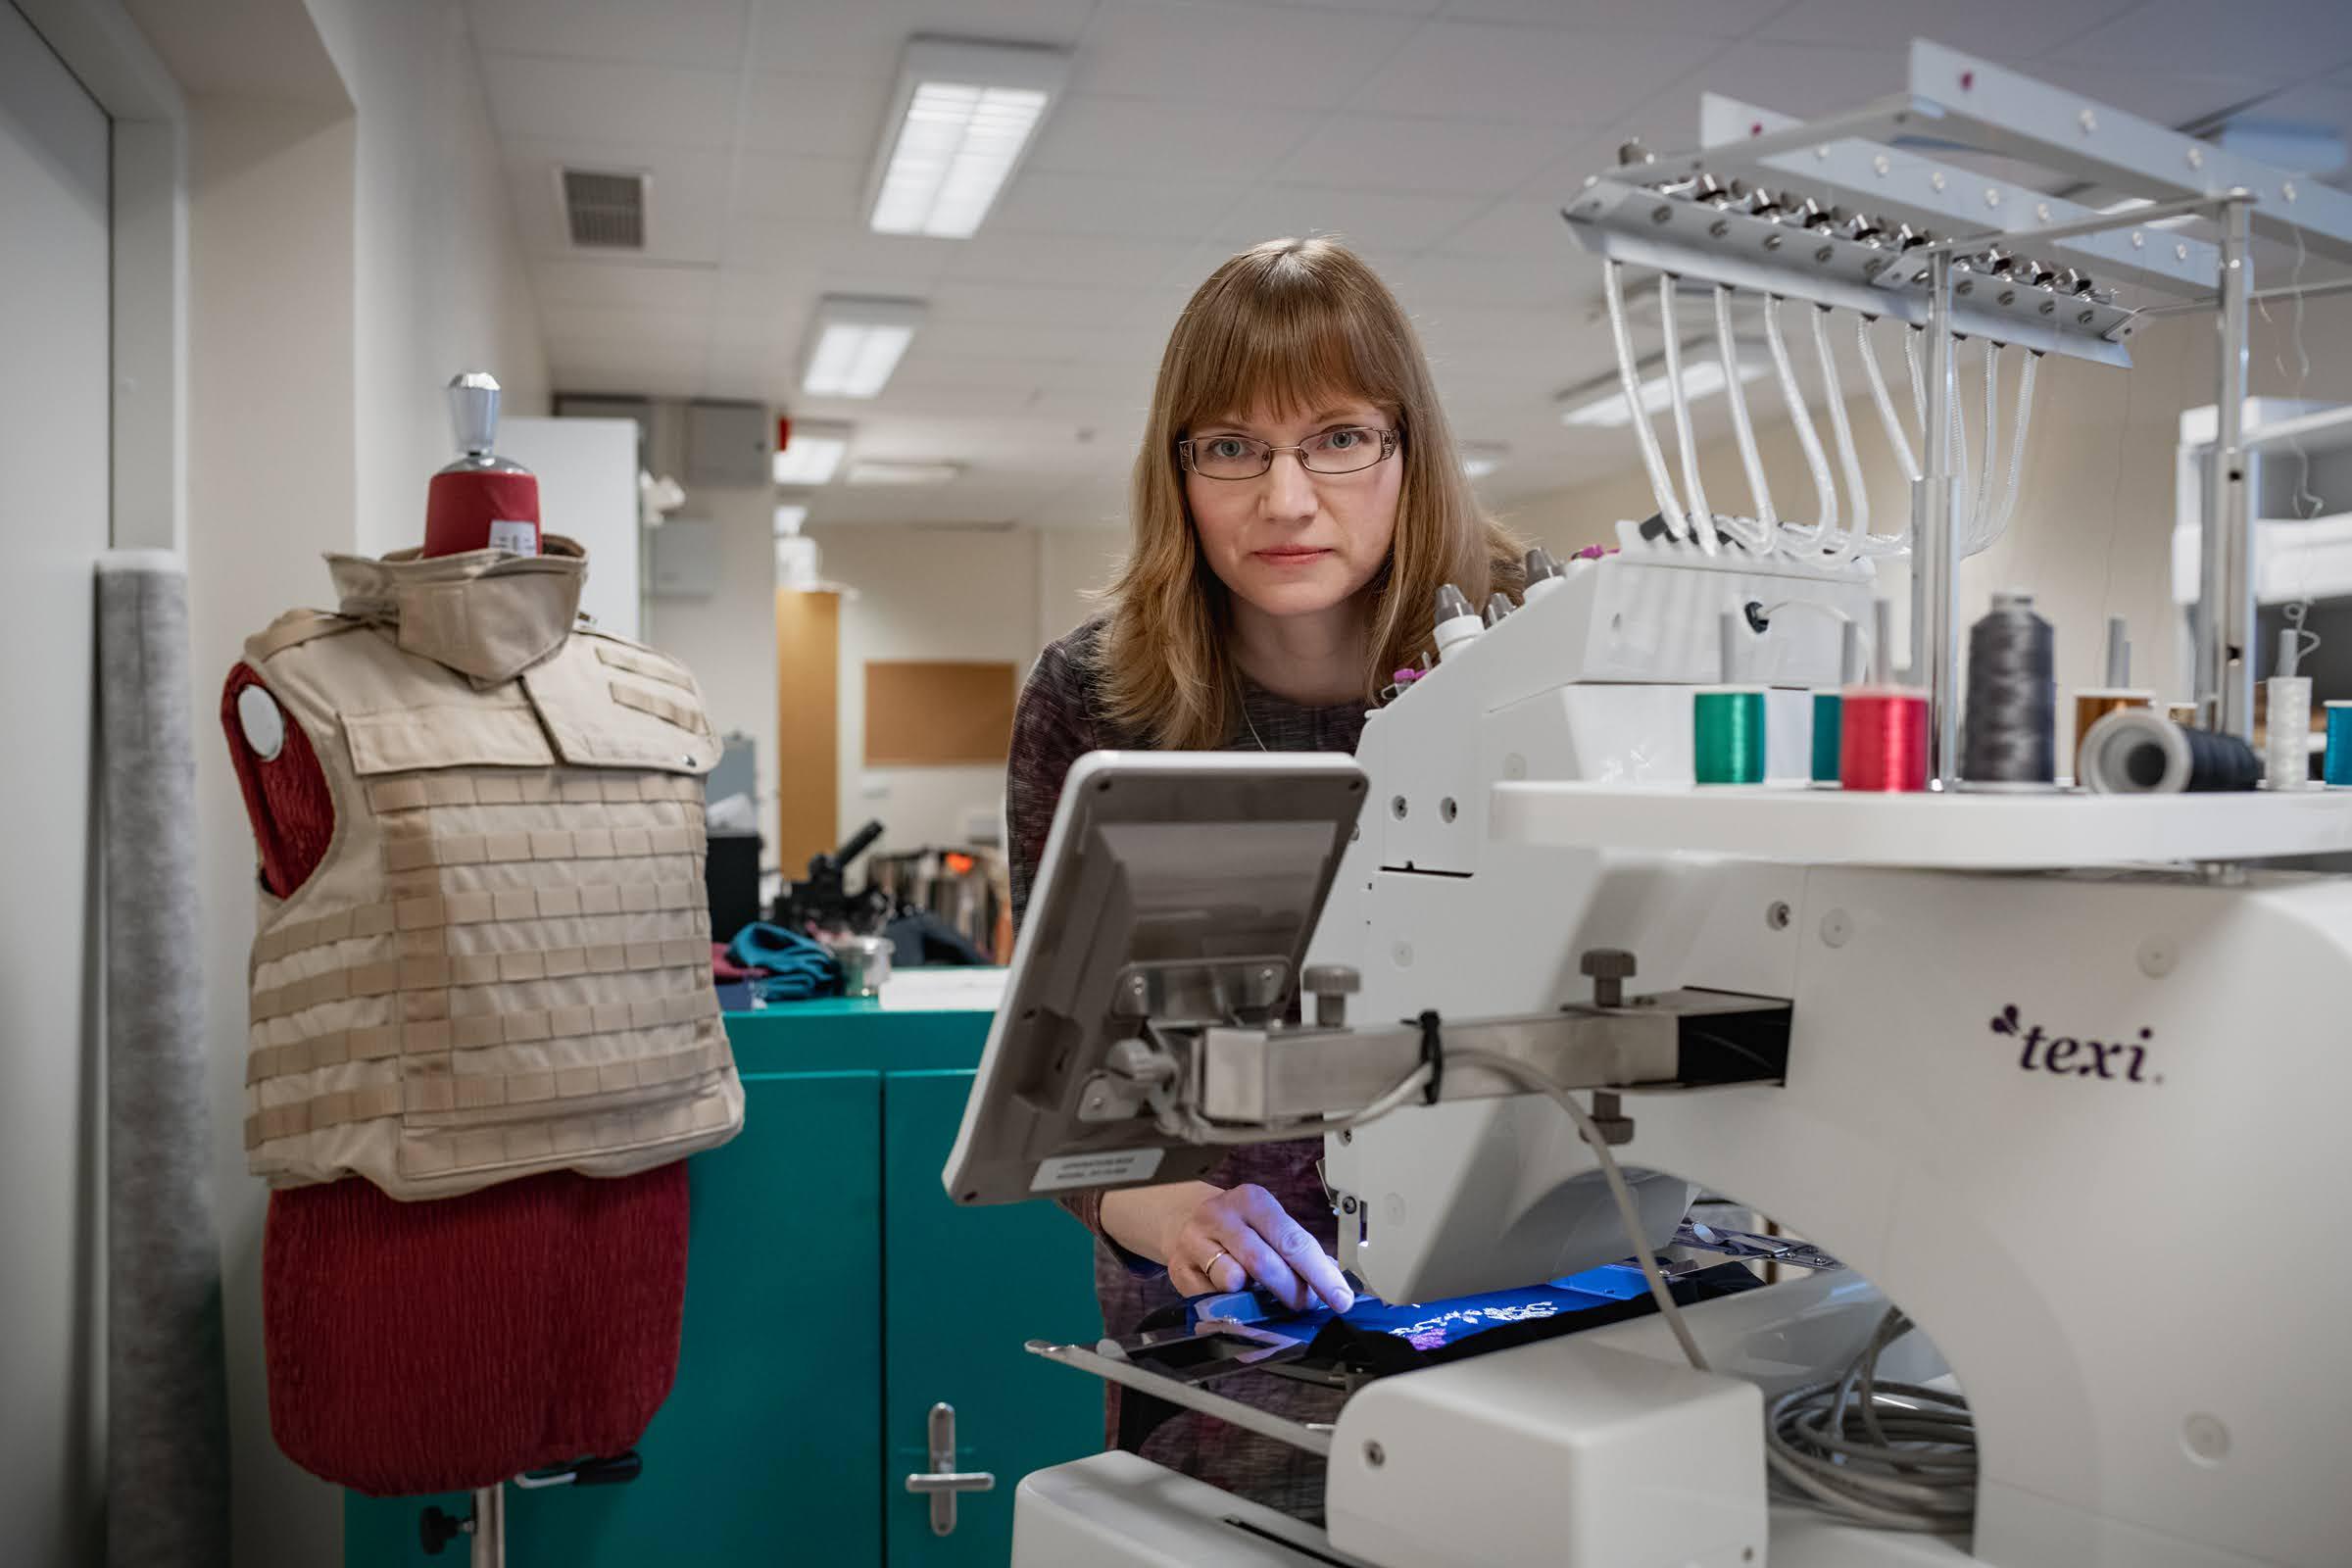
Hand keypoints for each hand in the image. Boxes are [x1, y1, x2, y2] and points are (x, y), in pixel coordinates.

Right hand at [1159, 1183, 1354, 1312]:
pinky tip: (1232, 1294)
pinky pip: (1210, 1299)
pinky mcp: (1178, 1269)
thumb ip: (1298, 1249)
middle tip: (1304, 1304)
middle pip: (1264, 1263)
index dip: (1320, 1274)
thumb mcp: (1268, 1224)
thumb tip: (1333, 1280)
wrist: (1184, 1218)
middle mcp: (1221, 1216)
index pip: (1293, 1240)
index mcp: (1252, 1200)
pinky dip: (1228, 1304)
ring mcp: (1195, 1242)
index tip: (1340, 1298)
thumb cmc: (1237, 1226)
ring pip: (1232, 1281)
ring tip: (1258, 1291)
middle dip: (1291, 1292)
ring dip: (1253, 1297)